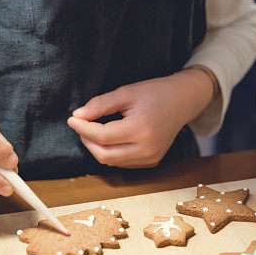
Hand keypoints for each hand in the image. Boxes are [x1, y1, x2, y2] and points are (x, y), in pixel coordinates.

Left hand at [67, 69, 214, 167]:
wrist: (183, 101)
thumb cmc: (155, 93)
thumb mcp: (126, 92)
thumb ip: (100, 105)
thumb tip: (78, 116)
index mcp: (142, 129)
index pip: (102, 136)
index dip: (83, 128)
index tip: (72, 118)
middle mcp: (147, 148)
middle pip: (104, 154)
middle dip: (87, 140)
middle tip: (81, 124)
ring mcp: (150, 158)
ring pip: (111, 161)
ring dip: (97, 147)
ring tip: (95, 129)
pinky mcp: (151, 162)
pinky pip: (122, 163)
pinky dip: (110, 152)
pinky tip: (110, 137)